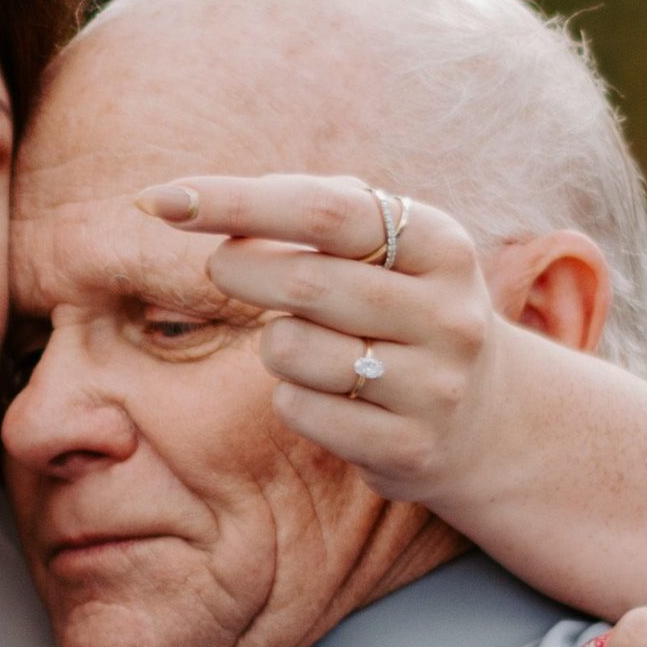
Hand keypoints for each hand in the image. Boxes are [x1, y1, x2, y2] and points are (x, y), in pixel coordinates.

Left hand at [135, 173, 497, 499]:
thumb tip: (201, 203)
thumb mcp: (389, 248)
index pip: (322, 211)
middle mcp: (447, 312)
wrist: (488, 417)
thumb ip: (314, 212)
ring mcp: (434, 385)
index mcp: (440, 244)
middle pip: (302, 281)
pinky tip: (331, 396)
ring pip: (292, 350)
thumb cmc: (403, 308)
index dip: (234, 202)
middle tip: (223, 267)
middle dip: (238, 269)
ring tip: (308, 345)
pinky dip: (292, 398)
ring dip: (274, 343)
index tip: (158, 200)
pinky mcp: (409, 447)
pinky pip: (299, 411)